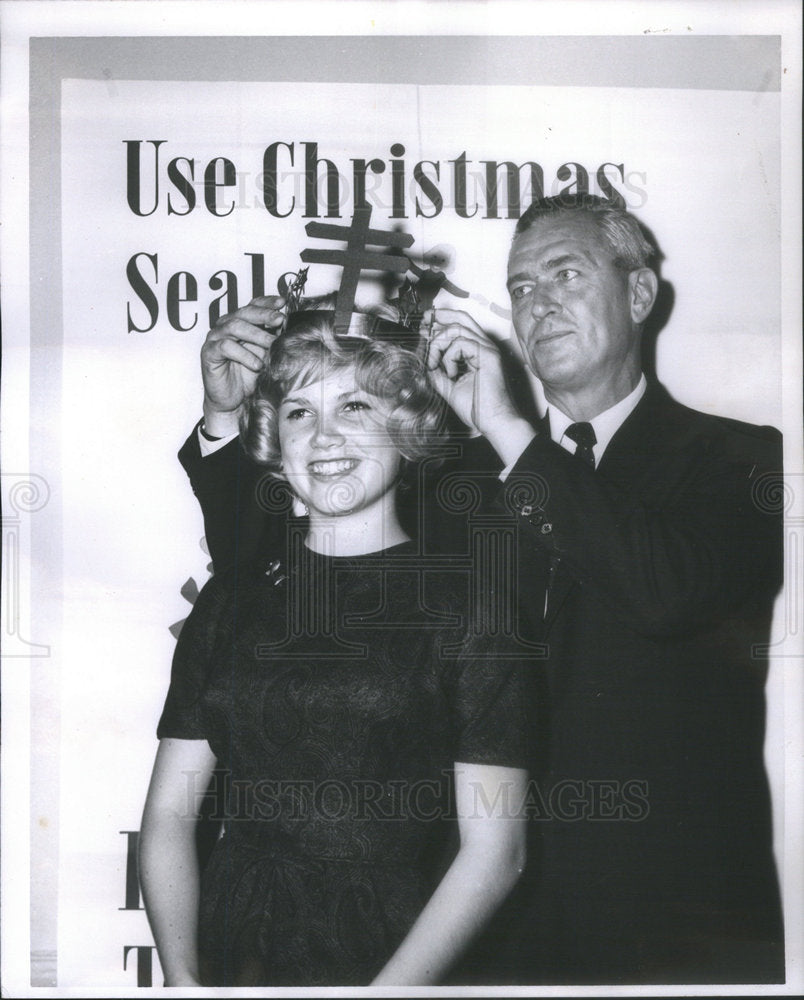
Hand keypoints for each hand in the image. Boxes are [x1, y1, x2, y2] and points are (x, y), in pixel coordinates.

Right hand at [201, 296, 284, 435]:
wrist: (233, 400)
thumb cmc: (248, 376)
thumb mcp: (265, 354)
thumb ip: (272, 339)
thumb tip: (287, 325)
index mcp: (239, 322)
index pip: (252, 305)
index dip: (266, 302)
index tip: (282, 303)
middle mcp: (225, 326)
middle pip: (244, 312)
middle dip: (264, 315)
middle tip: (279, 320)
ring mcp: (215, 338)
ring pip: (234, 326)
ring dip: (256, 335)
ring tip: (271, 344)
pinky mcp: (209, 353)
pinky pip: (226, 347)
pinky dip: (244, 355)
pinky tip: (257, 364)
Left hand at [424, 309, 534, 464]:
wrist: (494, 421)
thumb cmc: (478, 408)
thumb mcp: (449, 386)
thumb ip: (437, 372)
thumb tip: (424, 360)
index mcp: (477, 352)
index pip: (460, 326)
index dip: (442, 322)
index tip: (424, 327)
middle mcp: (485, 346)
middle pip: (462, 318)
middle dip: (439, 318)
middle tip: (423, 326)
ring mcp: (488, 349)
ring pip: (457, 328)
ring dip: (438, 345)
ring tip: (435, 364)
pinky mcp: (488, 355)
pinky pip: (460, 343)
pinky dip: (449, 357)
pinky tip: (451, 374)